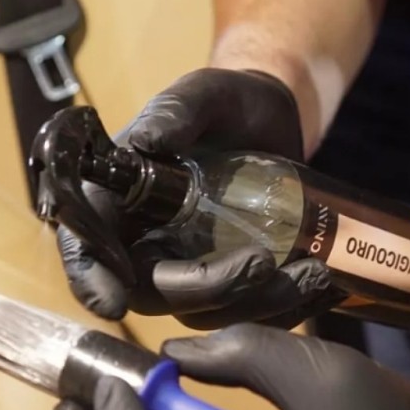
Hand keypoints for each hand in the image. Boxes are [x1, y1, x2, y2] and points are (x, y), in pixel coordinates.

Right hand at [57, 68, 337, 328]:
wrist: (271, 123)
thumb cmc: (226, 105)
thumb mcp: (203, 95)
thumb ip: (175, 113)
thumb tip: (145, 142)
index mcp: (116, 205)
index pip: (87, 251)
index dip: (93, 281)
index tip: (112, 303)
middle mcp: (145, 246)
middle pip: (155, 294)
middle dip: (209, 288)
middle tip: (261, 263)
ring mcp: (189, 270)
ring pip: (209, 314)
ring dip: (260, 305)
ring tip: (313, 274)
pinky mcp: (231, 284)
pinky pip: (250, 315)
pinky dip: (287, 310)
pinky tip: (322, 288)